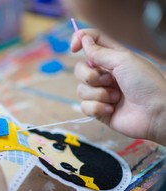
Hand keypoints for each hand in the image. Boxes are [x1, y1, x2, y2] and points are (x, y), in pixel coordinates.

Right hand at [71, 29, 165, 145]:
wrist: (155, 113)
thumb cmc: (146, 83)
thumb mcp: (123, 60)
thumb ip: (99, 52)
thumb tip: (83, 39)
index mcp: (111, 58)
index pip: (90, 42)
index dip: (80, 40)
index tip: (74, 47)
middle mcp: (105, 74)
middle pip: (80, 69)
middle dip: (90, 76)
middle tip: (108, 80)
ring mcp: (101, 92)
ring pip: (81, 90)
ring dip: (99, 94)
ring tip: (117, 98)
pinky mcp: (98, 110)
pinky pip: (84, 106)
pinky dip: (97, 108)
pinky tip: (112, 110)